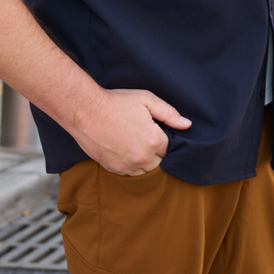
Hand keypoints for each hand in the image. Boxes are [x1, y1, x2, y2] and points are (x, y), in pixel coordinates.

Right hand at [71, 88, 191, 175]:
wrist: (86, 111)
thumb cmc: (116, 102)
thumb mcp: (146, 100)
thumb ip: (169, 113)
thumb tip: (187, 125)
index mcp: (154, 140)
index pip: (168, 147)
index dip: (161, 137)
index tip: (152, 129)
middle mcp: (142, 157)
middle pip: (159, 162)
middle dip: (154, 151)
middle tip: (142, 135)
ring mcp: (127, 166)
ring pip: (145, 171)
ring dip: (144, 161)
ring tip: (133, 143)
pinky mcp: (114, 169)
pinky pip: (129, 174)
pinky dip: (130, 165)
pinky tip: (124, 150)